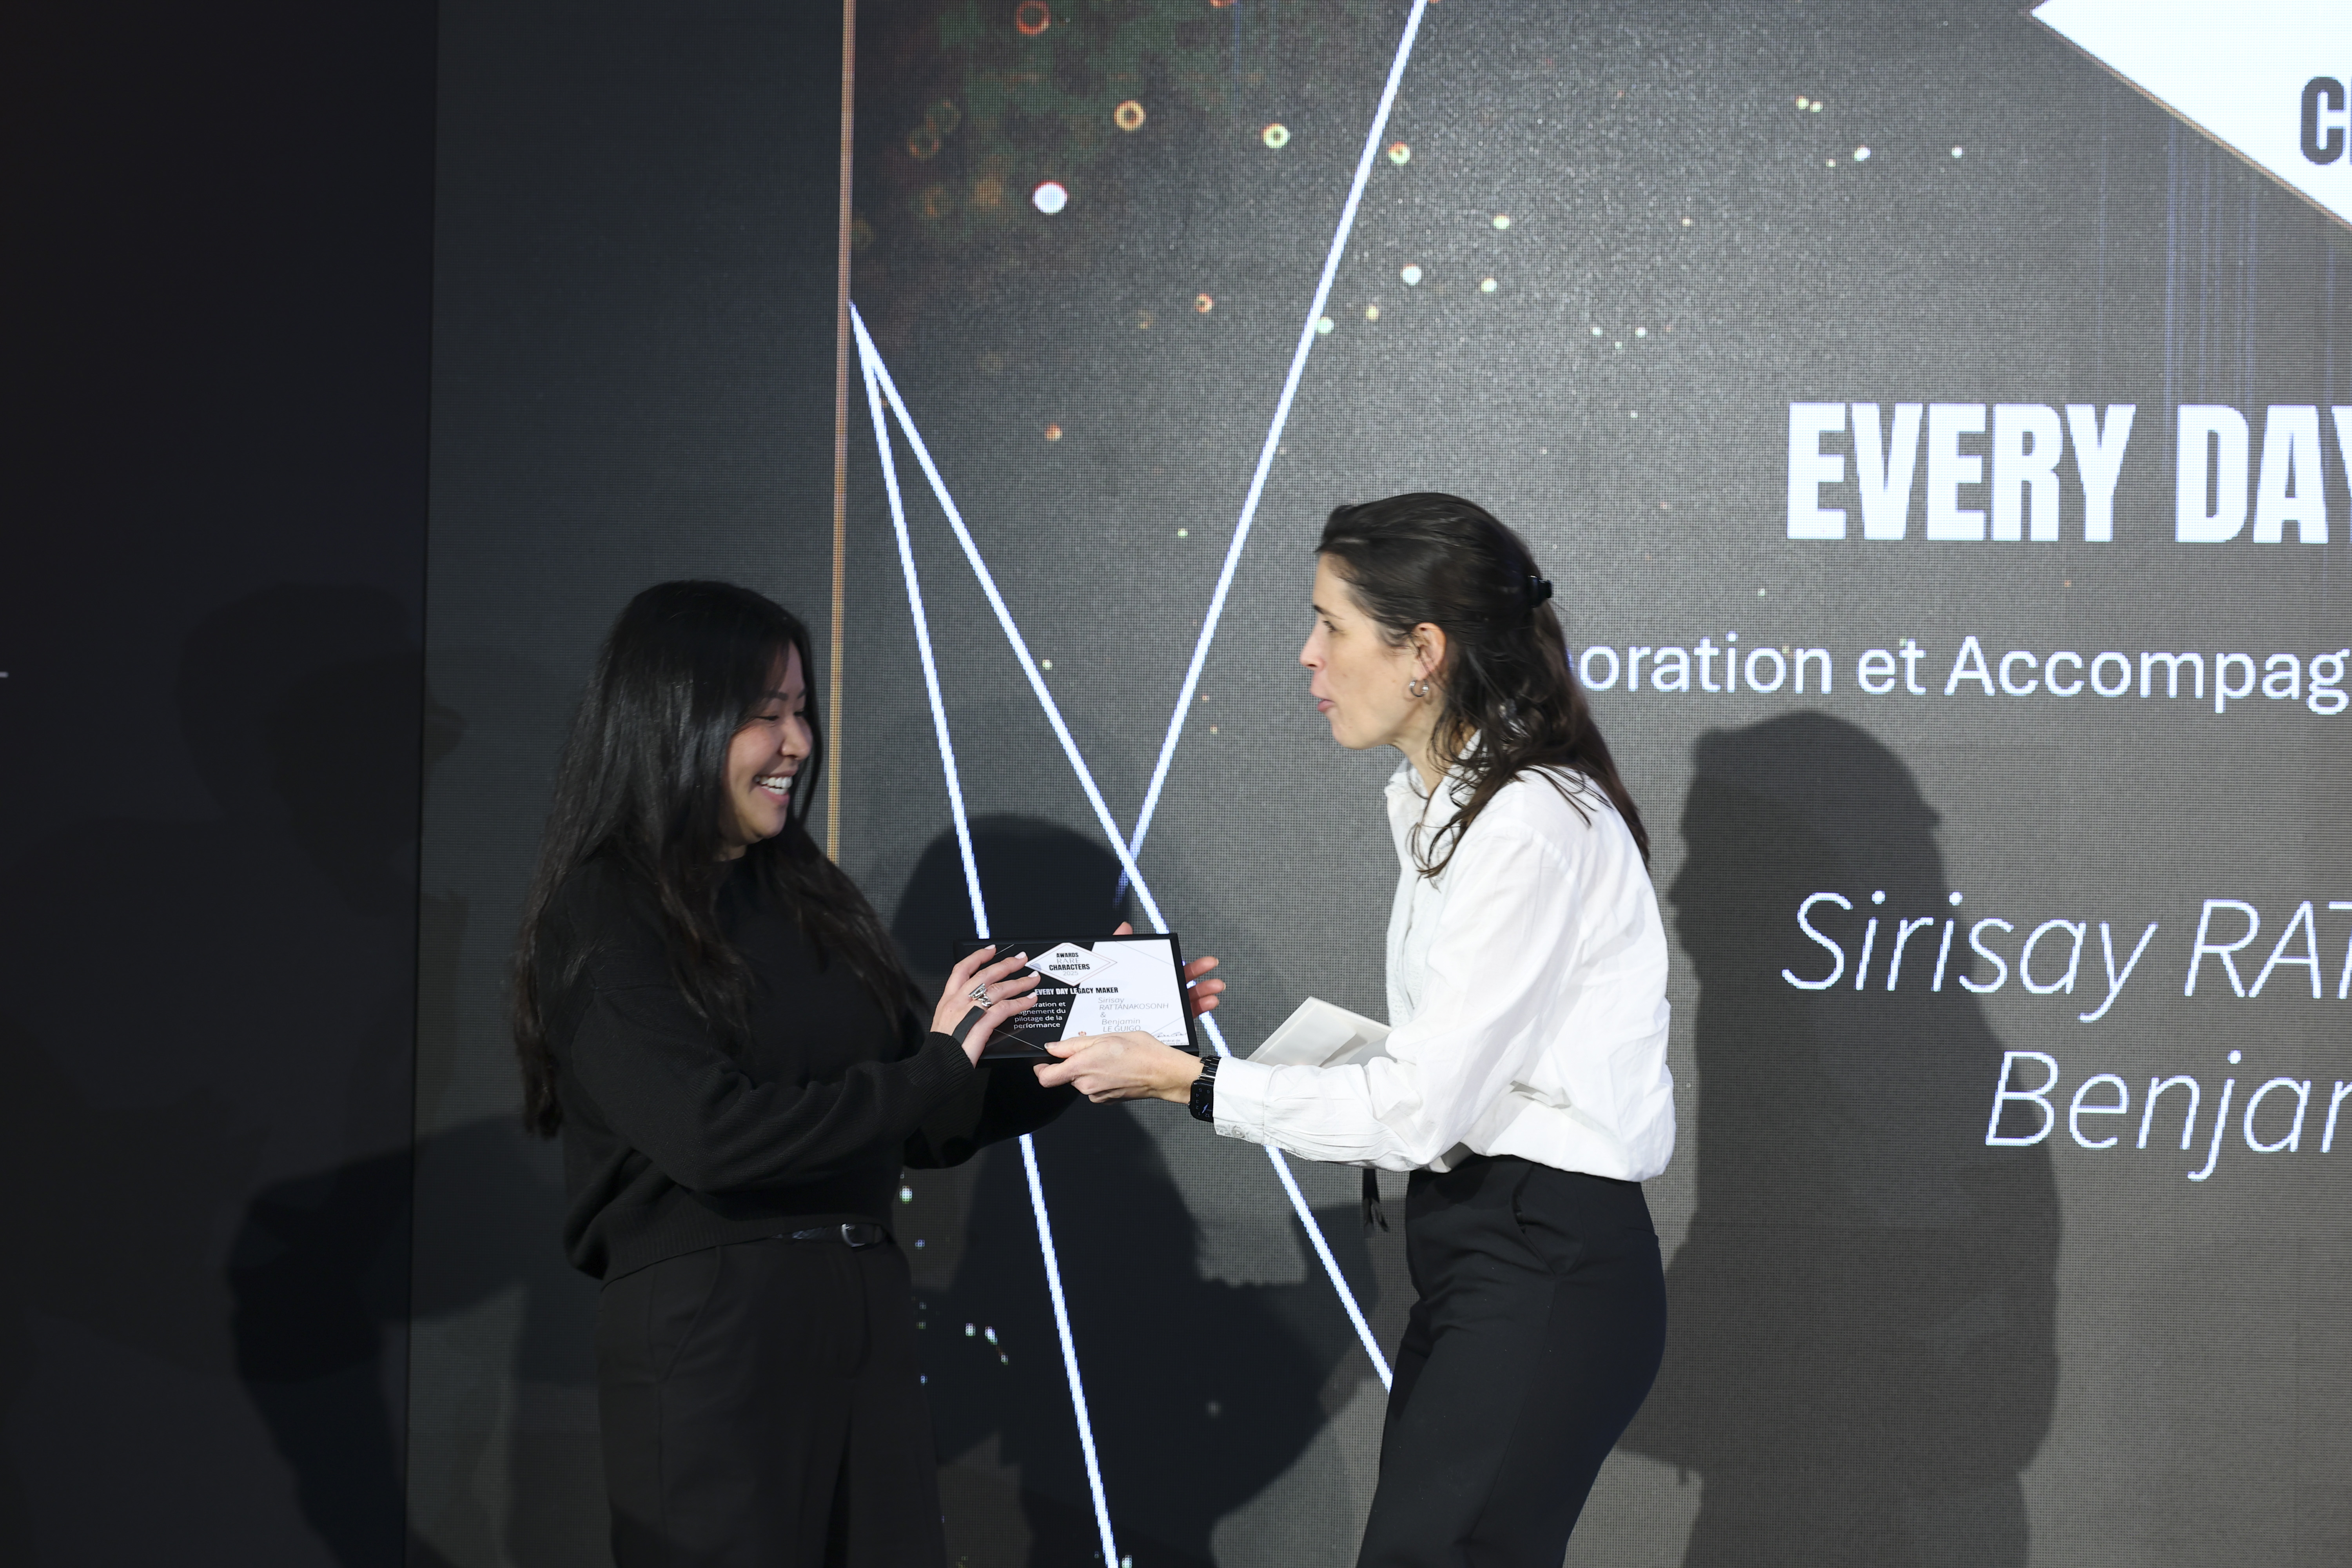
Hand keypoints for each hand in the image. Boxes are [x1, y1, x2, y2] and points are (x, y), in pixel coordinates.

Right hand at [933, 945, 1040, 1065]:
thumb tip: (975, 1003)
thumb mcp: (946, 1023)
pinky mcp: (980, 1026)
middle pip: (985, 975)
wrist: (936, 1068)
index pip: (962, 969)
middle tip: (1022, 959)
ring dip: (1019, 982)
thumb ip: (959, 1010)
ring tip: (1033, 979)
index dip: (978, 957)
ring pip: (998, 989)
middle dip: (1006, 964)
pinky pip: (1004, 1009)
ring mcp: (969, 1013)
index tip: (992, 950)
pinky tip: (1030, 1001)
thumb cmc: (943, 1049)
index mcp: (948, 1000)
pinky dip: (1020, 1003)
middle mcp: (958, 1002)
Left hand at [1034, 1031, 1202, 1103]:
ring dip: (1089, 1069)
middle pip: (1066, 1076)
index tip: (1044, 1060)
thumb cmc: (1141, 1052)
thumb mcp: (1105, 1037)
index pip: (1046, 1077)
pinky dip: (1101, 1078)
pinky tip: (1116, 1068)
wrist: (1164, 1073)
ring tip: (1110, 1057)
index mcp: (1081, 1067)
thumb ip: (1074, 1044)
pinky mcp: (1107, 1100)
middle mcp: (1086, 1085)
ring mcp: (1097, 1095)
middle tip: (1093, 1048)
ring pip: (1081, 1081)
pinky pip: (1095, 1088)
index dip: (1041, 1068)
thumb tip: (1053, 1048)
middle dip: (1074, 1063)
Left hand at [1110, 921, 1224, 1016]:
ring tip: (1215, 988)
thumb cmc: (1104, 998)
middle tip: (1211, 965)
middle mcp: (1161, 995)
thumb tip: (1124, 927)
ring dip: (1204, 993)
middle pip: (1184, 983)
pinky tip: (1208, 1003)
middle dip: (1200, 974)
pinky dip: (1198, 1010)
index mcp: (1152, 981)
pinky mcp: (1166, 1026)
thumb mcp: (1109, 969)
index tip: (1204, 962)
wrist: (1098, 1025)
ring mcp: (1165, 1010)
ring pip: (1188, 1000)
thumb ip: (1118, 947)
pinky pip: (1184, 1018)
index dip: (1189, 967)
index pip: (1173, 972)